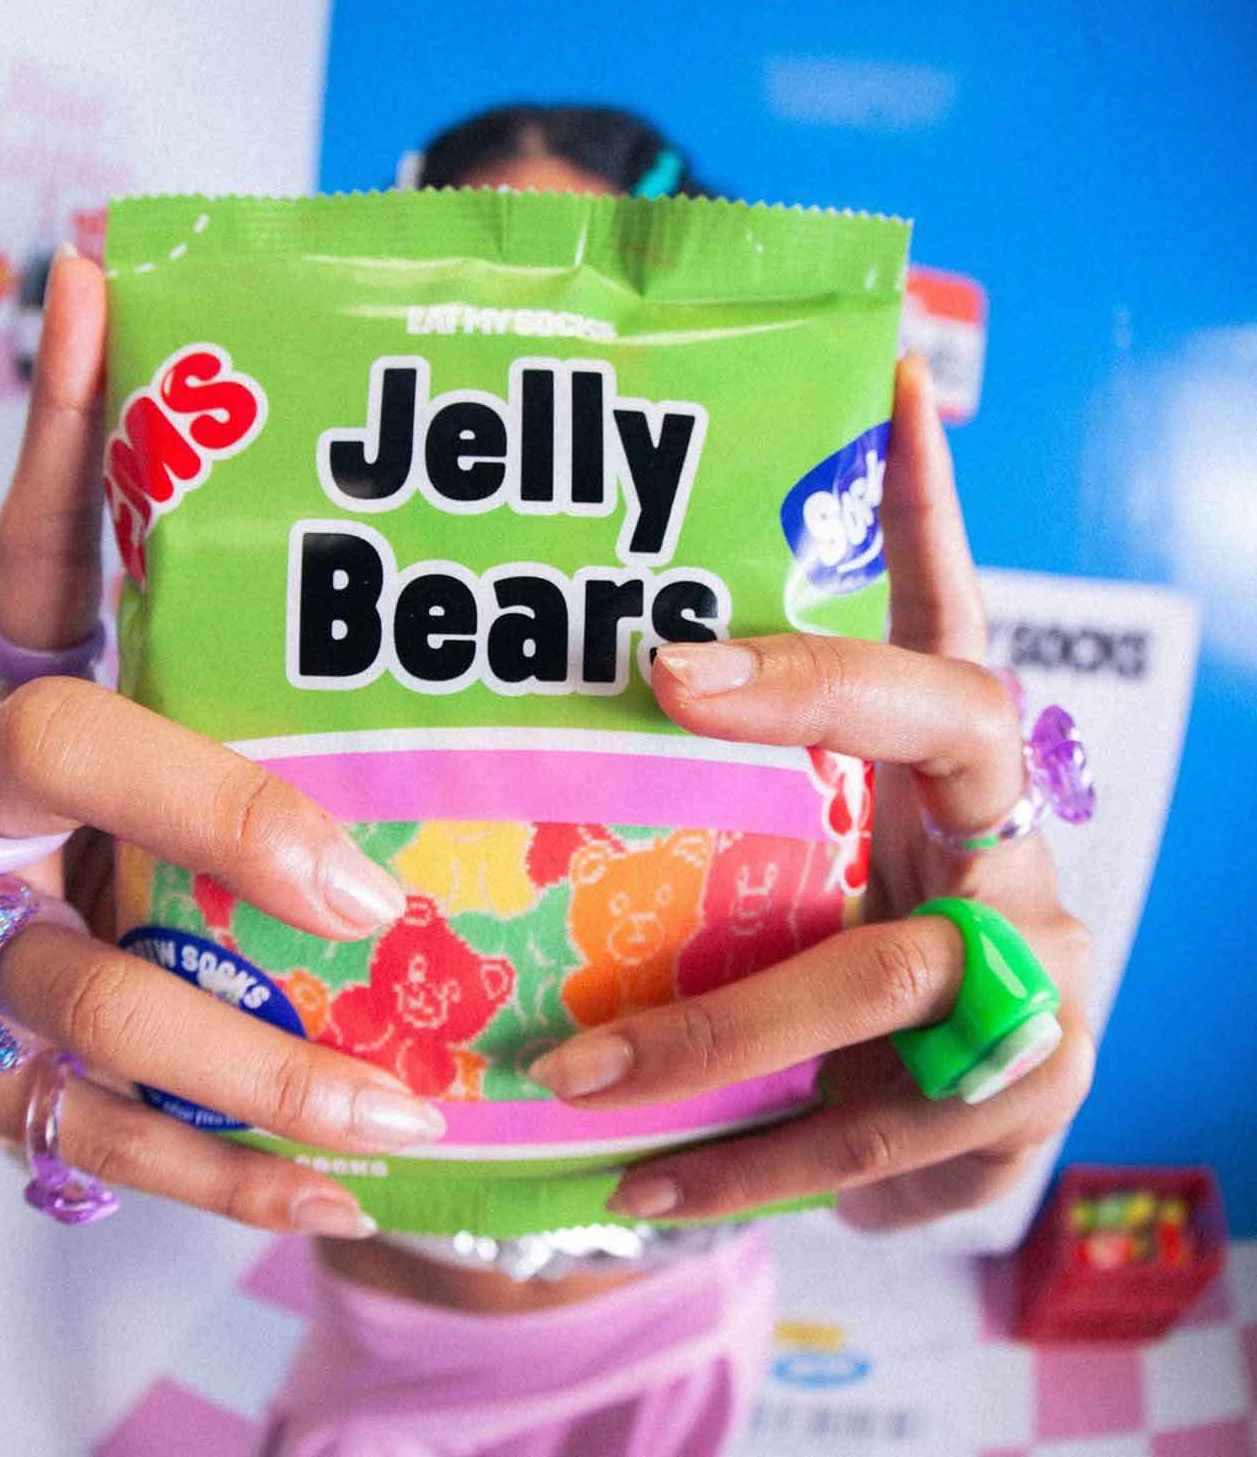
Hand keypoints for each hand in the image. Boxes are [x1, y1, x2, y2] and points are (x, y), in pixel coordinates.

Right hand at [0, 250, 441, 1238]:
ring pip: (77, 995)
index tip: (142, 366)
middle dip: (213, 817)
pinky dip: (210, 1169)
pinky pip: (83, 1138)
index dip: (79, 438)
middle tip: (368, 886)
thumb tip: (115, 274)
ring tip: (393, 1109)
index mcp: (39, 684)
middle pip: (55, 763)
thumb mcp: (198, 674)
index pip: (41, 544)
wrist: (83, 939)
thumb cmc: (161, 794)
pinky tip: (333, 1187)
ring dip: (238, 1058)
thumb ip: (180, 521)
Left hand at [527, 355, 1093, 1229]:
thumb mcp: (796, 869)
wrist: (952, 1133)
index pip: (948, 617)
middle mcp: (1010, 852)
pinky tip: (631, 1194)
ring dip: (717, 1028)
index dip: (930, 502)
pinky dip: (736, 1169)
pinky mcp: (1012, 1112)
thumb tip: (541, 720)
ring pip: (885, 977)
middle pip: (945, 728)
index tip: (876, 380)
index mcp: (954, 779)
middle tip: (666, 678)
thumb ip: (715, 808)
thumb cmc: (842, 960)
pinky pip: (863, 1139)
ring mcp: (1034, 983)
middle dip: (814, 689)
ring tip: (574, 1072)